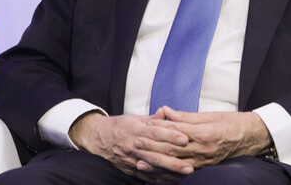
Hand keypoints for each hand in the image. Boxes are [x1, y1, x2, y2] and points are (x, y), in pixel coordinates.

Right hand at [69, 111, 193, 183]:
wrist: (99, 138)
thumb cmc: (120, 126)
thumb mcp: (135, 118)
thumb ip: (153, 118)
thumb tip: (166, 112)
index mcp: (137, 130)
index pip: (156, 132)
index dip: (171, 135)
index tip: (185, 138)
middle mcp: (135, 146)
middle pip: (157, 153)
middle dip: (174, 159)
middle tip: (191, 162)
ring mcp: (133, 160)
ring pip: (154, 167)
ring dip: (171, 171)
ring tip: (186, 171)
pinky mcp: (132, 170)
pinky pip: (148, 177)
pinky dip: (162, 179)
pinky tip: (175, 179)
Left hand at [138, 106, 272, 170]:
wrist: (253, 138)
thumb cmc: (233, 123)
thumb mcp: (210, 115)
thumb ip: (186, 116)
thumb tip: (166, 111)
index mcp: (205, 134)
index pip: (176, 132)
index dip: (159, 130)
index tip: (144, 126)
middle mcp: (204, 151)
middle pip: (173, 151)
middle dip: (152, 147)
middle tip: (136, 143)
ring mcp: (205, 163)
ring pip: (176, 166)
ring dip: (157, 165)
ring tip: (140, 161)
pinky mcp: (206, 170)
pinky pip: (184, 177)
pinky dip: (169, 177)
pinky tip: (157, 176)